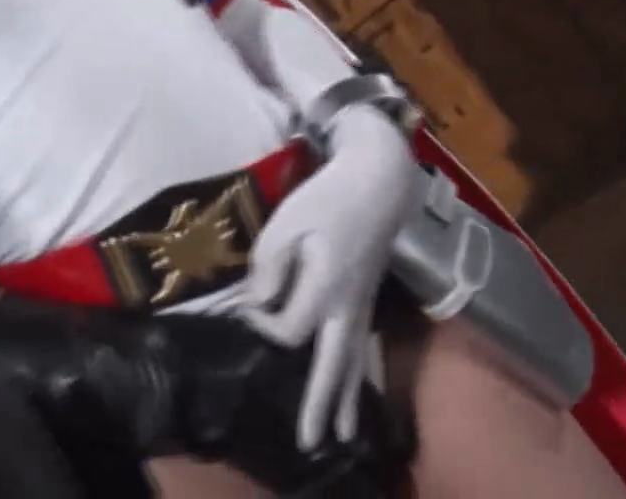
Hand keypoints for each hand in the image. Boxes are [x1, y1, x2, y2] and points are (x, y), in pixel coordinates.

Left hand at [239, 109, 415, 450]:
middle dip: (321, 406)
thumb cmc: (327, 197)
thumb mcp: (286, 223)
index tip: (245, 308)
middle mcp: (348, 305)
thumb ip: (268, 267)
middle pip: (334, 367)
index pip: (287, 330)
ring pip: (355, 363)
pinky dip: (360, 378)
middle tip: (310, 444)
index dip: (261, 326)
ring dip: (347, 402)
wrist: (380, 179)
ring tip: (342, 439)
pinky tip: (357, 396)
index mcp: (326, 286)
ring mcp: (362, 305)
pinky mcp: (367, 300)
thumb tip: (259, 304)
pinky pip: (363, 349)